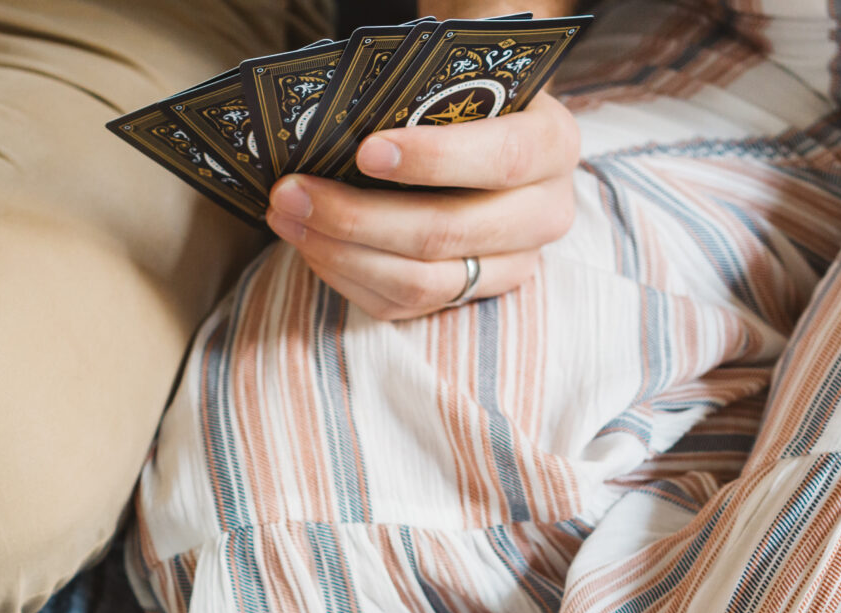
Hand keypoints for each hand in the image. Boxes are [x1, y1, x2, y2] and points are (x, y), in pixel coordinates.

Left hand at [264, 100, 579, 320]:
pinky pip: (401, 304)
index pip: (501, 159)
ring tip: (287, 217)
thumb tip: (336, 119)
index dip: (434, 159)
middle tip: (293, 191)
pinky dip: (346, 275)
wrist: (489, 128)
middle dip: (358, 215)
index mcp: (552, 144)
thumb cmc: (465, 96)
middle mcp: (544, 213)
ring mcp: (510, 264)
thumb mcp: (461, 81)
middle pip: (447, 233)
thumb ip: (423, 96)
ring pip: (420, 281)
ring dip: (340, 252)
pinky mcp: (470, 296)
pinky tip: (310, 243)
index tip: (366, 150)